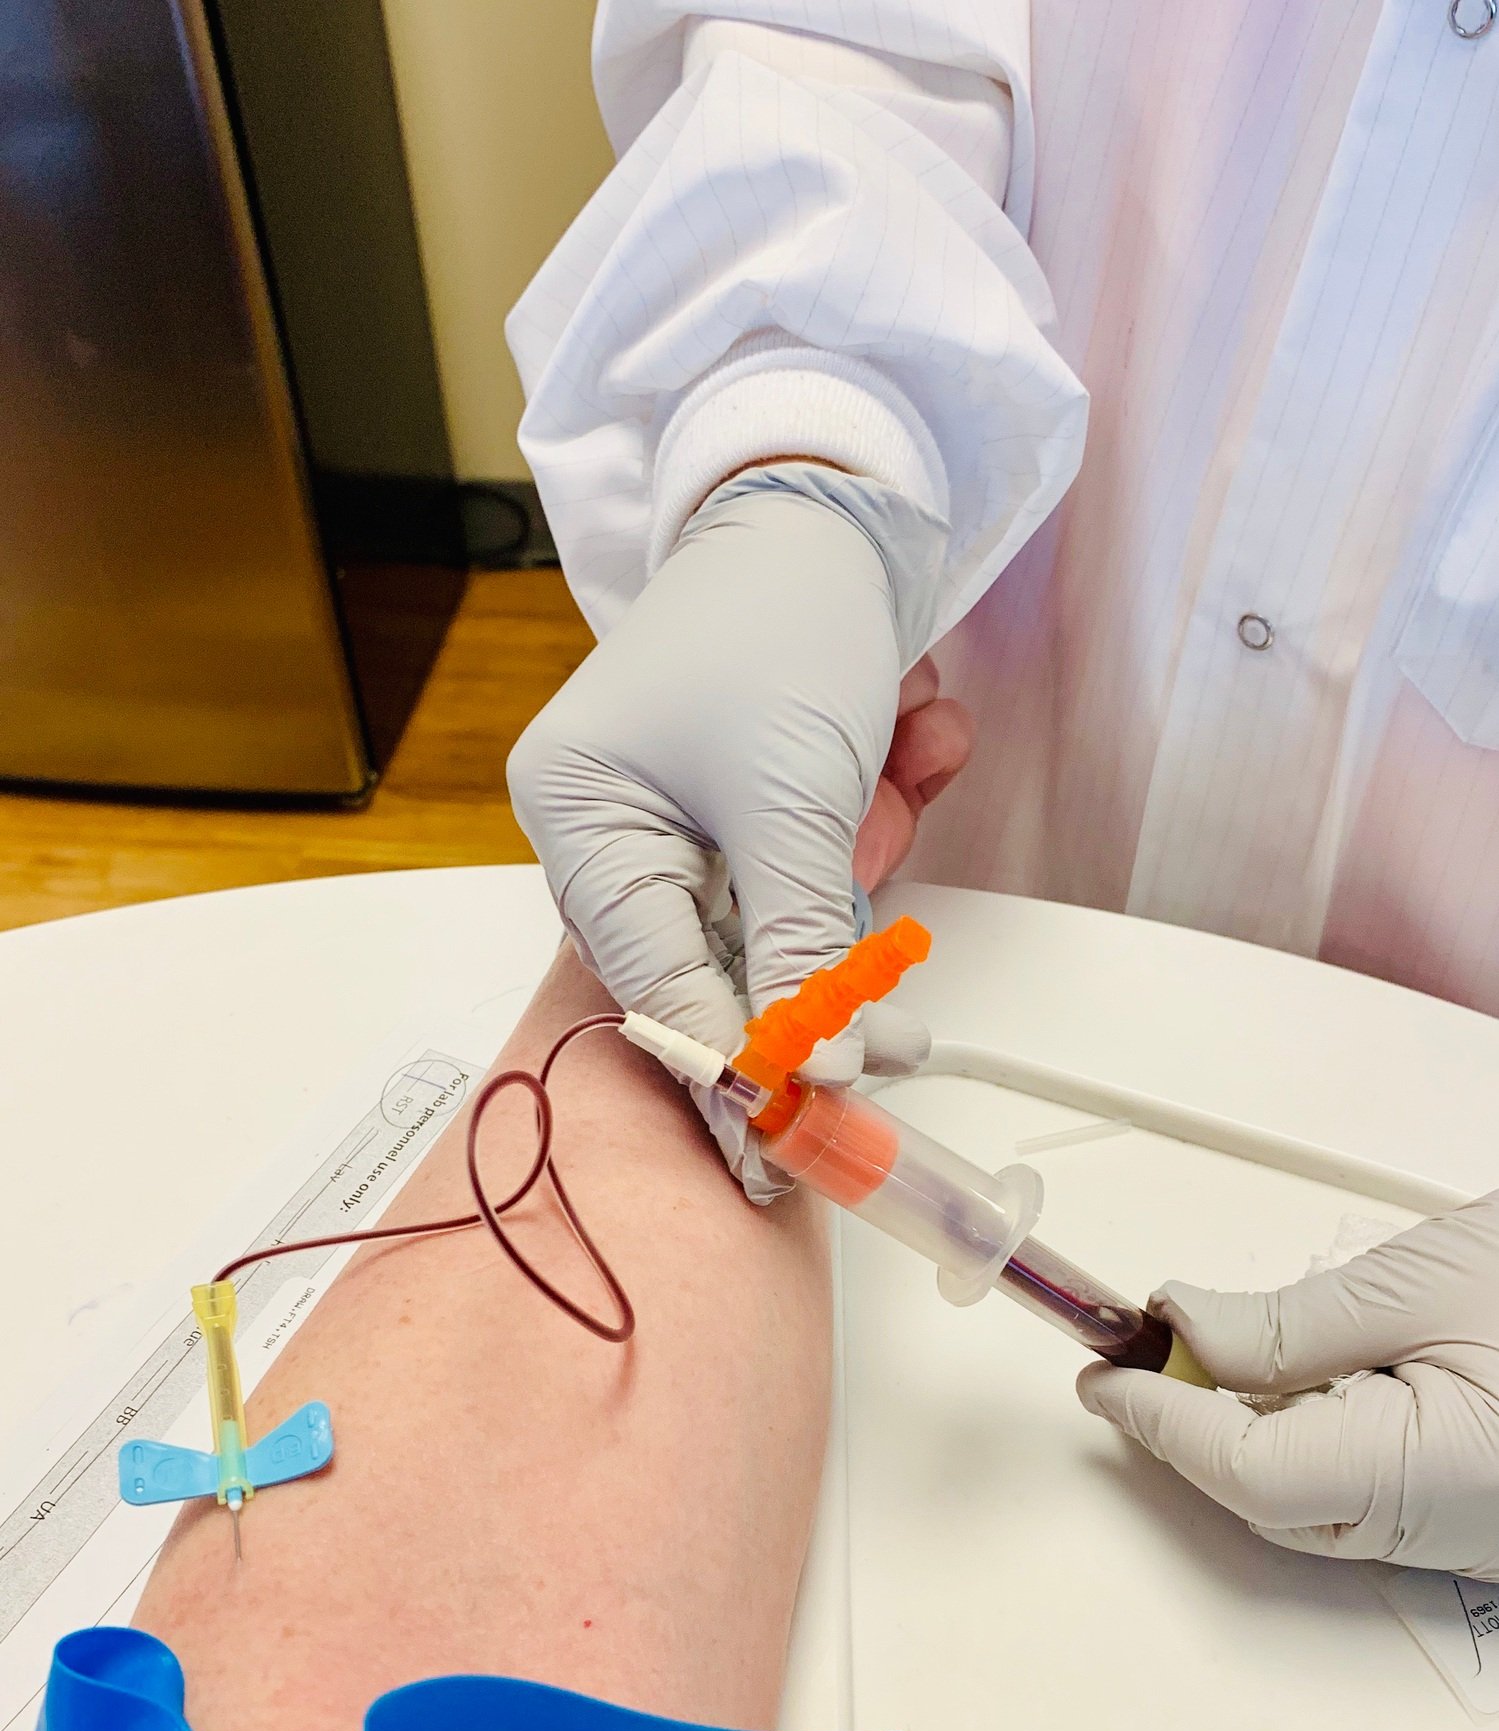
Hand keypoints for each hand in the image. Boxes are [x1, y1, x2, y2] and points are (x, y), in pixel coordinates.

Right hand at [508, 462, 950, 1083]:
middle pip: (722, 955)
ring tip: (902, 757)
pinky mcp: (753, 789)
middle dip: (827, 945)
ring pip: (785, 908)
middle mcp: (616, 819)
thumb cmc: (781, 610)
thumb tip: (810, 1063)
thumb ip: (799, 942)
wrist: (842, 495)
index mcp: (580, 813)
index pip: (652, 977)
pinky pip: (818, 854)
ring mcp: (686, 806)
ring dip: (866, 849)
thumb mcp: (793, 797)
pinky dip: (875, 809)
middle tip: (899, 1016)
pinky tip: (909, 730)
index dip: (732, 1054)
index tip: (798, 1127)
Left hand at [1076, 1192, 1498, 1579]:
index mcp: (1426, 1482)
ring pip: (1306, 1497)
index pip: (1243, 1471)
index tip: (1102, 1371)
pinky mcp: (1468, 1514)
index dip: (1161, 1419)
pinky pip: (1356, 1489)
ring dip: (1238, 1430)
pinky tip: (1277, 1382)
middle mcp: (1440, 1534)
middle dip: (1188, 1425)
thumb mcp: (1419, 1287)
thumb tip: (1180, 1325)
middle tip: (1136, 1353)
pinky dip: (1300, 1435)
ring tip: (1195, 1355)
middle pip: (1267, 1495)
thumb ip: (1288, 1324)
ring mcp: (1458, 1534)